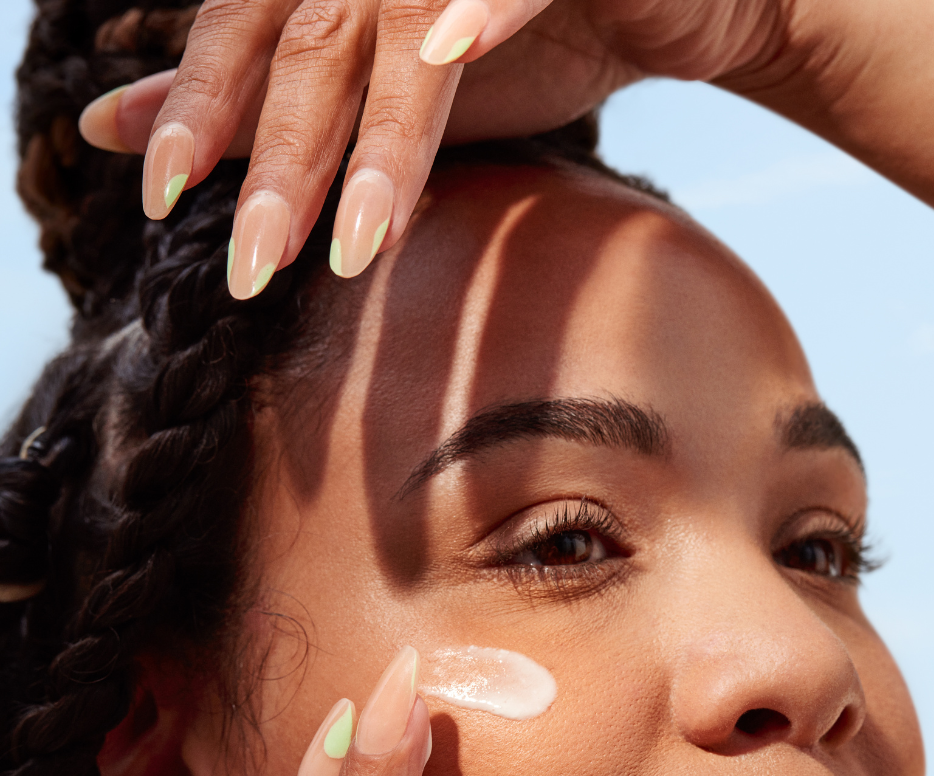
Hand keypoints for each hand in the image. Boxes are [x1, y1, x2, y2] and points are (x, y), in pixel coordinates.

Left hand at [78, 0, 782, 291]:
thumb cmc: (501, 37)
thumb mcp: (361, 86)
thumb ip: (245, 104)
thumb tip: (105, 126)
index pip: (242, 34)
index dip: (199, 107)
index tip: (162, 196)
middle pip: (309, 46)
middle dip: (280, 161)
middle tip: (254, 265)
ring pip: (397, 31)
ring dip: (379, 137)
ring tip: (355, 243)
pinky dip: (485, 7)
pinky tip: (448, 53)